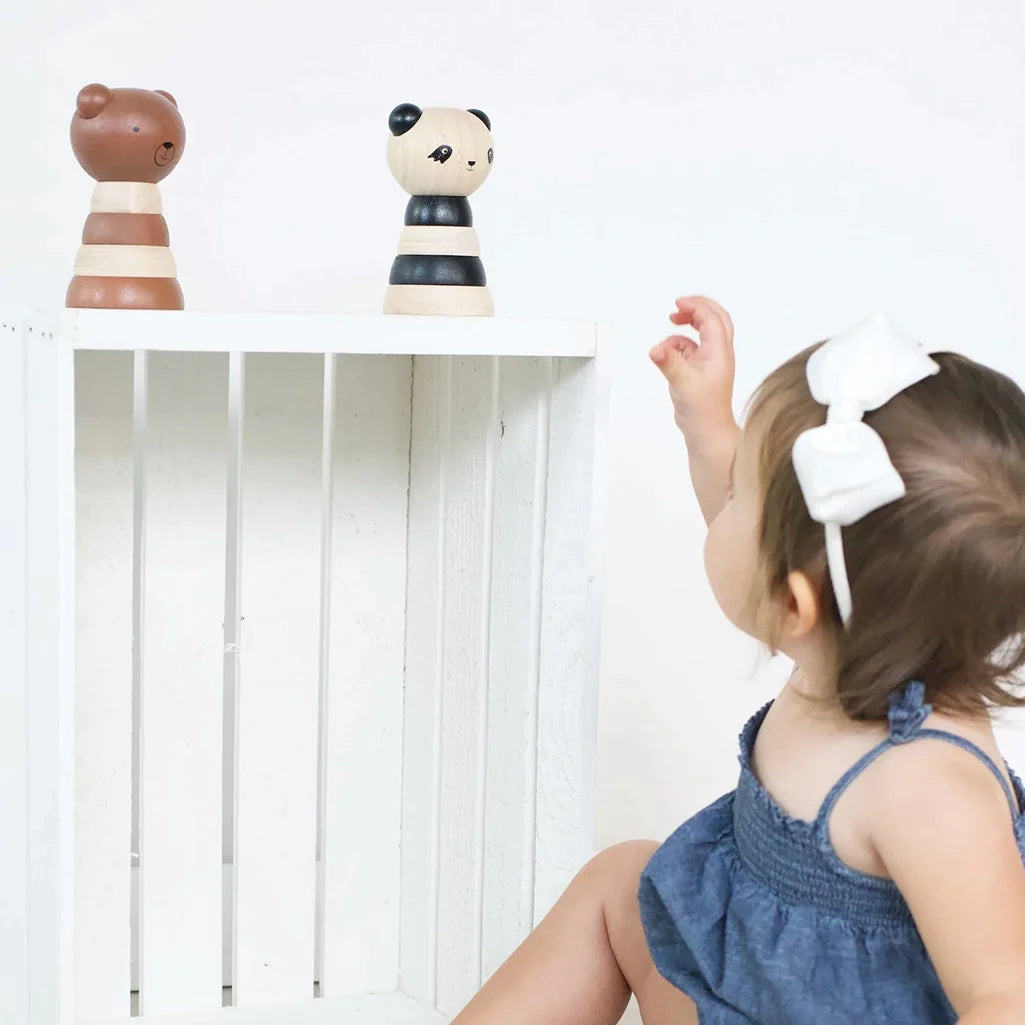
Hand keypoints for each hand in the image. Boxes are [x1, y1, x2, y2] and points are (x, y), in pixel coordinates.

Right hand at [649, 296, 736, 441]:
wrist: (707, 431)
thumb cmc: (702, 409)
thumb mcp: (682, 383)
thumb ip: (669, 362)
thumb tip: (656, 349)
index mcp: (719, 352)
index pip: (711, 319)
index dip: (696, 306)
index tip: (678, 303)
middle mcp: (718, 354)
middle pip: (716, 319)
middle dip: (697, 307)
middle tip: (679, 305)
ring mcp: (711, 362)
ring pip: (706, 331)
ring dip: (690, 322)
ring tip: (673, 320)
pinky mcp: (701, 371)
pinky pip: (693, 347)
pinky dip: (681, 343)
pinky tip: (669, 350)